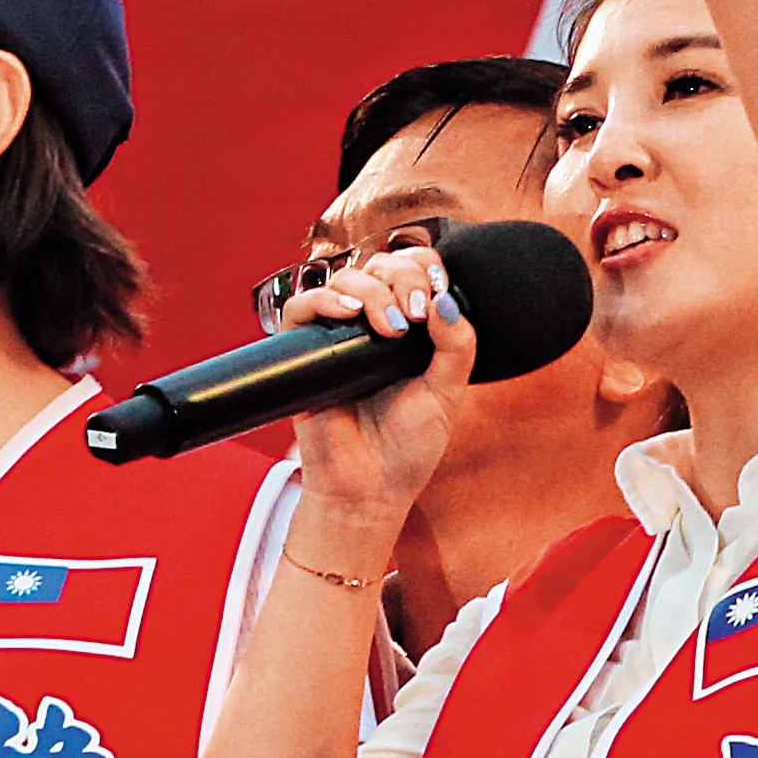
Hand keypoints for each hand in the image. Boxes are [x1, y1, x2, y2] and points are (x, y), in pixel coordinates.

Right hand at [281, 249, 477, 556]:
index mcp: (409, 331)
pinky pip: (301, 308)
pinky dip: (324, 299)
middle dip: (402, 278)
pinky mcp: (304, 354)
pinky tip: (350, 314)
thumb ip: (456, 347)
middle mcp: (371, 327)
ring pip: (344, 278)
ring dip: (372, 289)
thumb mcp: (447, 395)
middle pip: (379, 266)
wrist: (370, 491)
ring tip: (390, 327)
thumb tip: (447, 299)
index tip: (436, 292)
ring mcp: (337, 337)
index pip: (412, 272)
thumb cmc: (406, 448)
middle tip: (415, 314)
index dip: (423, 267)